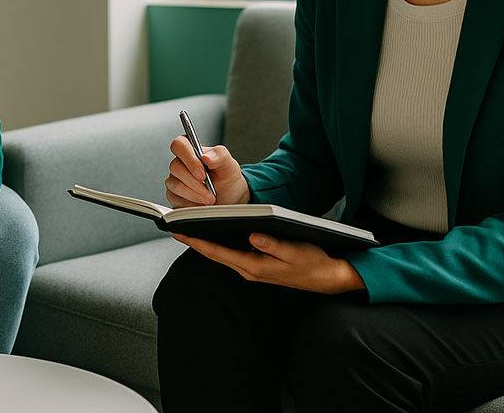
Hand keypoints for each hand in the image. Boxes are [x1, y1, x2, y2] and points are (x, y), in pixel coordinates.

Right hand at [165, 136, 250, 207]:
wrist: (229, 196)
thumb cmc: (225, 176)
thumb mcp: (229, 164)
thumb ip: (220, 155)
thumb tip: (206, 157)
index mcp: (192, 150)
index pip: (179, 145)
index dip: (189, 159)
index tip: (202, 173)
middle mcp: (181, 164)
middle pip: (175, 167)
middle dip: (195, 183)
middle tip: (210, 191)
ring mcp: (175, 179)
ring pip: (175, 185)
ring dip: (194, 195)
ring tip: (209, 199)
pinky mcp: (174, 195)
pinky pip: (175, 199)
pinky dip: (190, 204)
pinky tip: (201, 203)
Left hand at [174, 232, 364, 294]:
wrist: (328, 278)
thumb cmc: (313, 263)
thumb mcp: (296, 251)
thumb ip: (274, 245)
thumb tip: (253, 235)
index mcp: (254, 266)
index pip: (218, 253)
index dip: (197, 242)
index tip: (178, 232)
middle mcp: (249, 269)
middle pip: (215, 253)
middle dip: (195, 239)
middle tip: (175, 225)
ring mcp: (253, 268)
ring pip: (223, 253)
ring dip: (207, 240)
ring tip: (189, 224)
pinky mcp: (259, 264)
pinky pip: (233, 253)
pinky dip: (220, 243)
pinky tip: (215, 230)